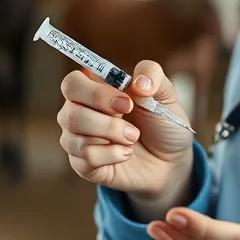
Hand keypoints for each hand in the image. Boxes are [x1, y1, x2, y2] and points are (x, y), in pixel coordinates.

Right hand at [57, 60, 194, 202]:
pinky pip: (86, 159)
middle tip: (133, 128)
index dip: (96, 94)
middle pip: (69, 113)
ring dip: (111, 138)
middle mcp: (78, 113)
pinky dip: (111, 155)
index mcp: (92, 89)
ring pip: (74, 138)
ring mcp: (77, 140)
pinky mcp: (83, 165)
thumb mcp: (164, 93)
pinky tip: (126, 153)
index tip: (127, 103)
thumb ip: (152, 74)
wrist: (170, 159)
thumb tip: (138, 82)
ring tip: (133, 139)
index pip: (72, 84)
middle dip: (106, 122)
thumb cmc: (161, 123)